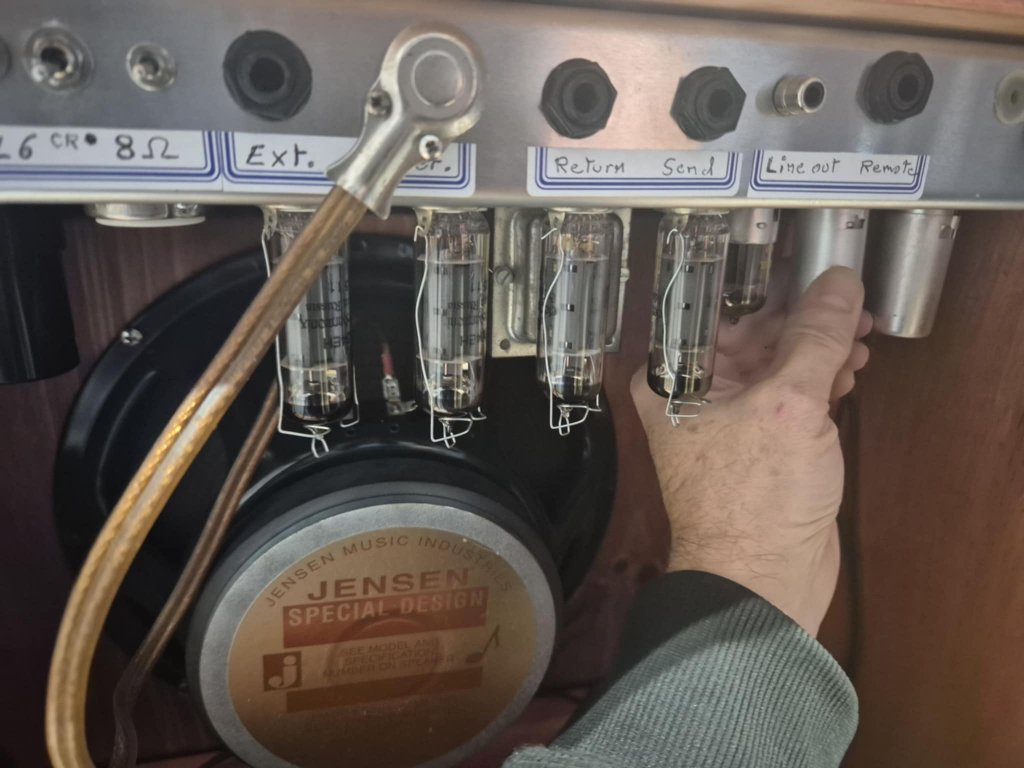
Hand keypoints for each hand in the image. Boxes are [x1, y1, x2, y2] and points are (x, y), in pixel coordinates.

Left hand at [630, 267, 871, 635]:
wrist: (763, 580)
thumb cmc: (756, 495)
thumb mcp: (790, 405)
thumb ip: (815, 338)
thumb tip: (838, 283)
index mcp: (671, 378)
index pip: (714, 310)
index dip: (763, 285)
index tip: (806, 263)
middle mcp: (692, 393)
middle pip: (751, 335)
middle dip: (803, 320)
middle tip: (849, 301)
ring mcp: (729, 419)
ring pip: (776, 365)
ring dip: (818, 349)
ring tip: (859, 335)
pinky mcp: (762, 443)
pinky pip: (790, 395)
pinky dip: (819, 380)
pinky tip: (850, 367)